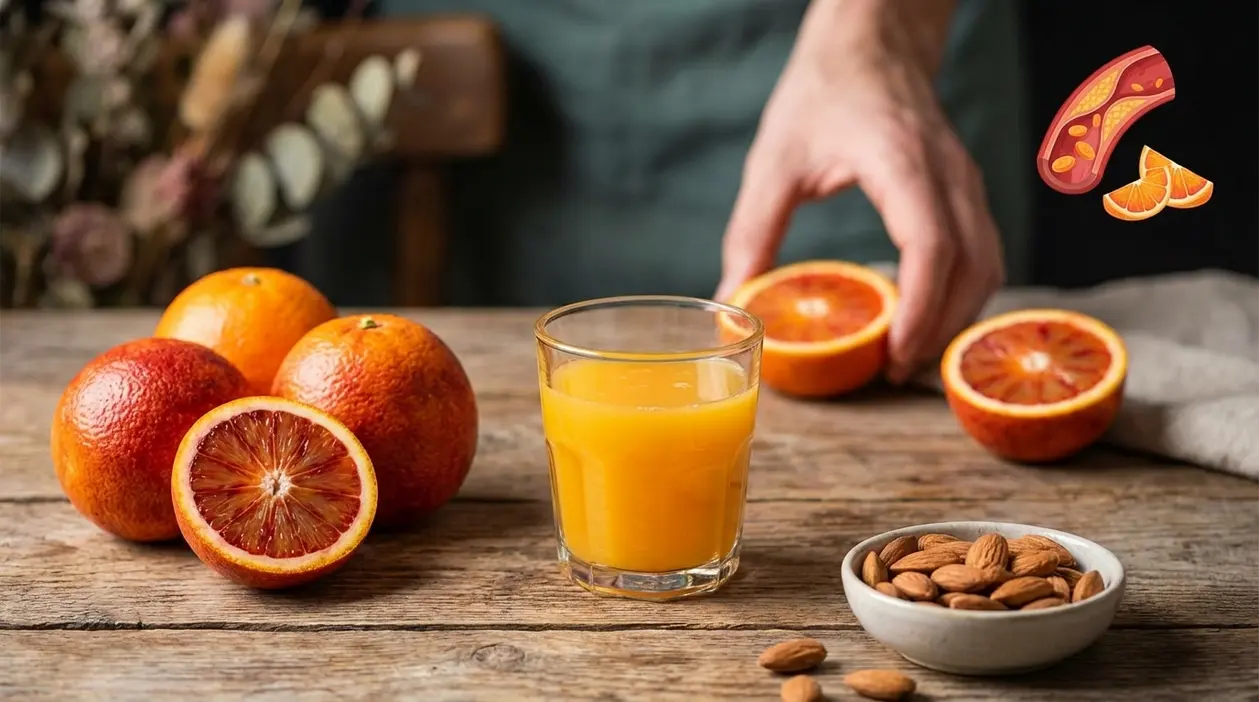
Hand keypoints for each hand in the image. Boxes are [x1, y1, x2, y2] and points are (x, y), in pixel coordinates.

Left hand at [716, 0, 1004, 383]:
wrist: (872, 45)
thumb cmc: (823, 92)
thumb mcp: (775, 159)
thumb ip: (753, 229)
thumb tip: (733, 298)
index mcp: (901, 162)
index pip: (932, 244)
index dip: (920, 306)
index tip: (893, 352)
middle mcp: (948, 174)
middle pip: (971, 267)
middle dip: (937, 328)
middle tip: (891, 372)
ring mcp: (966, 181)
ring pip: (987, 264)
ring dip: (955, 317)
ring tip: (907, 354)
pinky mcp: (967, 191)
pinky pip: (984, 253)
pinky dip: (963, 294)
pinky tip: (926, 317)